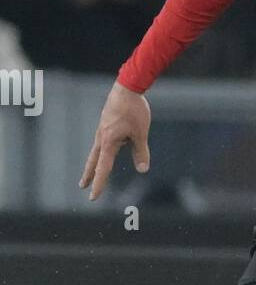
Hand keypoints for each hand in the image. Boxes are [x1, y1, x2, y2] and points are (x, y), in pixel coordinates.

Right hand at [79, 80, 150, 200]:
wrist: (127, 87)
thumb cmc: (134, 110)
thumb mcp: (140, 133)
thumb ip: (141, 152)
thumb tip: (143, 170)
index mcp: (109, 142)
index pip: (103, 168)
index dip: (99, 184)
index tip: (93, 197)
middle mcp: (102, 137)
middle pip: (93, 161)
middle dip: (89, 175)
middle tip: (82, 187)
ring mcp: (102, 130)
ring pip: (97, 151)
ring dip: (94, 163)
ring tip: (91, 172)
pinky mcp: (106, 124)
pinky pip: (104, 141)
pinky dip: (104, 150)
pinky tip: (113, 146)